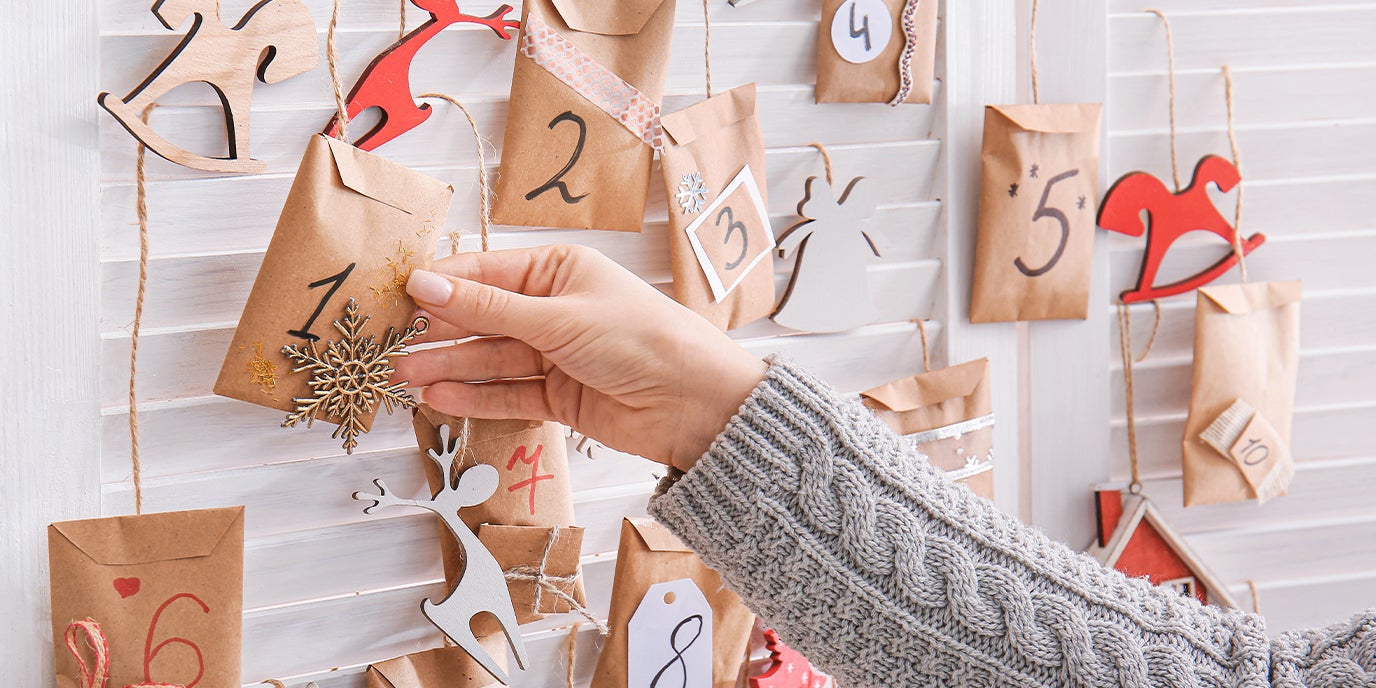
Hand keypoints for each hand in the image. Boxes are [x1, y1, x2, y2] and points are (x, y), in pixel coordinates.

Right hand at [395, 245, 767, 470]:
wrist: (694, 402)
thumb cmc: (639, 338)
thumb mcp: (557, 316)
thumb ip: (487, 307)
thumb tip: (423, 283)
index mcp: (558, 270)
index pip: (484, 271)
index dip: (439, 284)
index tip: (393, 298)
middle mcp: (553, 309)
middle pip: (481, 317)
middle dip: (436, 330)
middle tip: (389, 344)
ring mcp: (555, 355)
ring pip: (489, 358)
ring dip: (447, 365)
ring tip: (402, 375)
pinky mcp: (559, 398)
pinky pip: (506, 393)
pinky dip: (474, 395)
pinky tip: (438, 395)